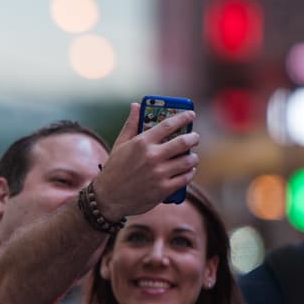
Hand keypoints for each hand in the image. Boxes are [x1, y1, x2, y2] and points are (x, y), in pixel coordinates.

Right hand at [91, 103, 198, 221]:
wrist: (108, 197)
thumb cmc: (114, 169)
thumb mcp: (120, 144)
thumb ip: (131, 124)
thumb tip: (135, 105)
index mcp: (141, 142)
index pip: (168, 125)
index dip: (183, 118)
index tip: (191, 114)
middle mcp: (152, 156)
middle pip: (183, 142)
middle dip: (193, 138)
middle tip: (195, 137)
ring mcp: (159, 174)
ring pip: (187, 161)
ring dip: (193, 158)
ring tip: (192, 157)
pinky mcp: (163, 189)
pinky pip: (185, 178)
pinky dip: (190, 173)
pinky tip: (189, 171)